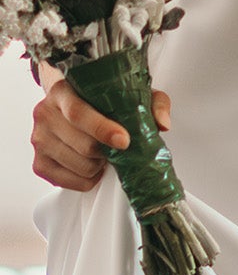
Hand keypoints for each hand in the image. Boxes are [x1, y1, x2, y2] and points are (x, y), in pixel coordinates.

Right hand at [32, 72, 168, 192]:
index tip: (124, 141)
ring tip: (102, 154)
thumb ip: (152, 103)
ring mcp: (38, 139)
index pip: (78, 113)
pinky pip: (69, 183)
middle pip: (84, 146)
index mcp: (63, 92)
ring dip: (99, 166)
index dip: (102, 129)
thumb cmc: (103, 100)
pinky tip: (92, 165)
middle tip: (116, 147)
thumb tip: (162, 124)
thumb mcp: (132, 93)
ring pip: (80, 166)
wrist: (73, 104)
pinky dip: (87, 179)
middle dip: (108, 152)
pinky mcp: (39, 163)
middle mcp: (45, 113)